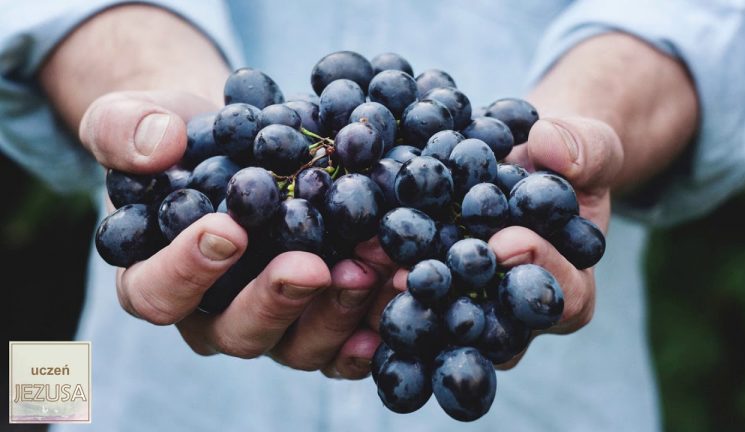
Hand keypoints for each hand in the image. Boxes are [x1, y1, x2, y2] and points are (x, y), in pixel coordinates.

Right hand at [80, 90, 396, 377]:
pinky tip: (399, 294)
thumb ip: (125, 129)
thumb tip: (158, 146)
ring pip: (298, 345)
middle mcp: (213, 314)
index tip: (227, 230)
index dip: (187, 270)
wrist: (239, 142)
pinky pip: (345, 343)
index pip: (157, 293)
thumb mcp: (135, 117)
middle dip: (277, 300)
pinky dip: (374, 326)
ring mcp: (272, 323)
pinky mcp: (319, 319)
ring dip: (338, 311)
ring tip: (372, 267)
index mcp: (155, 278)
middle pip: (237, 332)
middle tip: (312, 266)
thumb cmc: (180, 137)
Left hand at [381, 115, 623, 368]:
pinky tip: (346, 265)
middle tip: (420, 273)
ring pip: (438, 324)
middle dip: (456, 298)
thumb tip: (552, 147)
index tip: (508, 241)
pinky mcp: (426, 296)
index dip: (538, 270)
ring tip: (372, 268)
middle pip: (491, 326)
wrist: (518, 162)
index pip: (562, 297)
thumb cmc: (561, 161)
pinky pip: (401, 301)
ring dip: (403, 300)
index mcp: (568, 290)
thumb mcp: (588, 146)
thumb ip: (585, 149)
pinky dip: (373, 284)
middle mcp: (515, 317)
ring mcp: (466, 312)